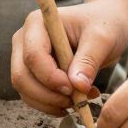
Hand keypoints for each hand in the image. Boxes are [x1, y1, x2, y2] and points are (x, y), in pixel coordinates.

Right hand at [10, 0, 127, 116]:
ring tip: (80, 100)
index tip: (74, 88)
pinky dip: (52, 104)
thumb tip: (77, 86)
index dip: (50, 77)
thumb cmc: (104, 25)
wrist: (106, 25)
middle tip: (76, 101)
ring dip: (50, 103)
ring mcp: (25, 57)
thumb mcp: (102, 39)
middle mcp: (24, 39)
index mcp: (37, 23)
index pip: (33, 56)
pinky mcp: (31, 73)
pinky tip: (75, 100)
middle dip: (47, 95)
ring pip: (24, 90)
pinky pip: (32, 96)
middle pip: (21, 75)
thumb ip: (88, 60)